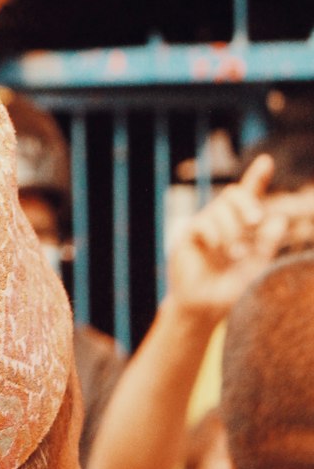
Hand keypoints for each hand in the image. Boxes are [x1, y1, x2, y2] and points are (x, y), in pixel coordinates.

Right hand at [166, 154, 281, 326]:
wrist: (204, 307)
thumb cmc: (230, 288)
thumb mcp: (255, 268)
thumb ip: (268, 245)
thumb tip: (280, 220)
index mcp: (242, 226)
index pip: (250, 196)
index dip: (257, 177)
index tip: (267, 161)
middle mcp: (223, 220)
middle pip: (234, 193)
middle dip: (247, 203)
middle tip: (255, 221)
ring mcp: (205, 225)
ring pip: (221, 207)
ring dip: (232, 229)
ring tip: (234, 252)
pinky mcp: (188, 234)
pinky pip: (204, 222)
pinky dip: (215, 236)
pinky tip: (216, 251)